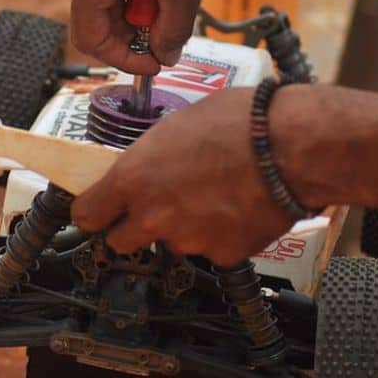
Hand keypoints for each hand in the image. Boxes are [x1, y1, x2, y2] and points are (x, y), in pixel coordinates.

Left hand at [71, 88, 293, 266]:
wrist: (291, 145)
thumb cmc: (239, 123)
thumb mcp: (178, 123)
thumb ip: (151, 153)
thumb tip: (147, 162)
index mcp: (134, 177)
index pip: (87, 214)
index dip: (93, 212)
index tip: (98, 210)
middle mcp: (153, 215)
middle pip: (121, 241)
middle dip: (133, 227)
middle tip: (156, 205)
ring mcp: (188, 239)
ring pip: (172, 242)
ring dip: (183, 226)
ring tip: (211, 194)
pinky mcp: (222, 255)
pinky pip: (211, 249)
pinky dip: (220, 235)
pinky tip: (235, 207)